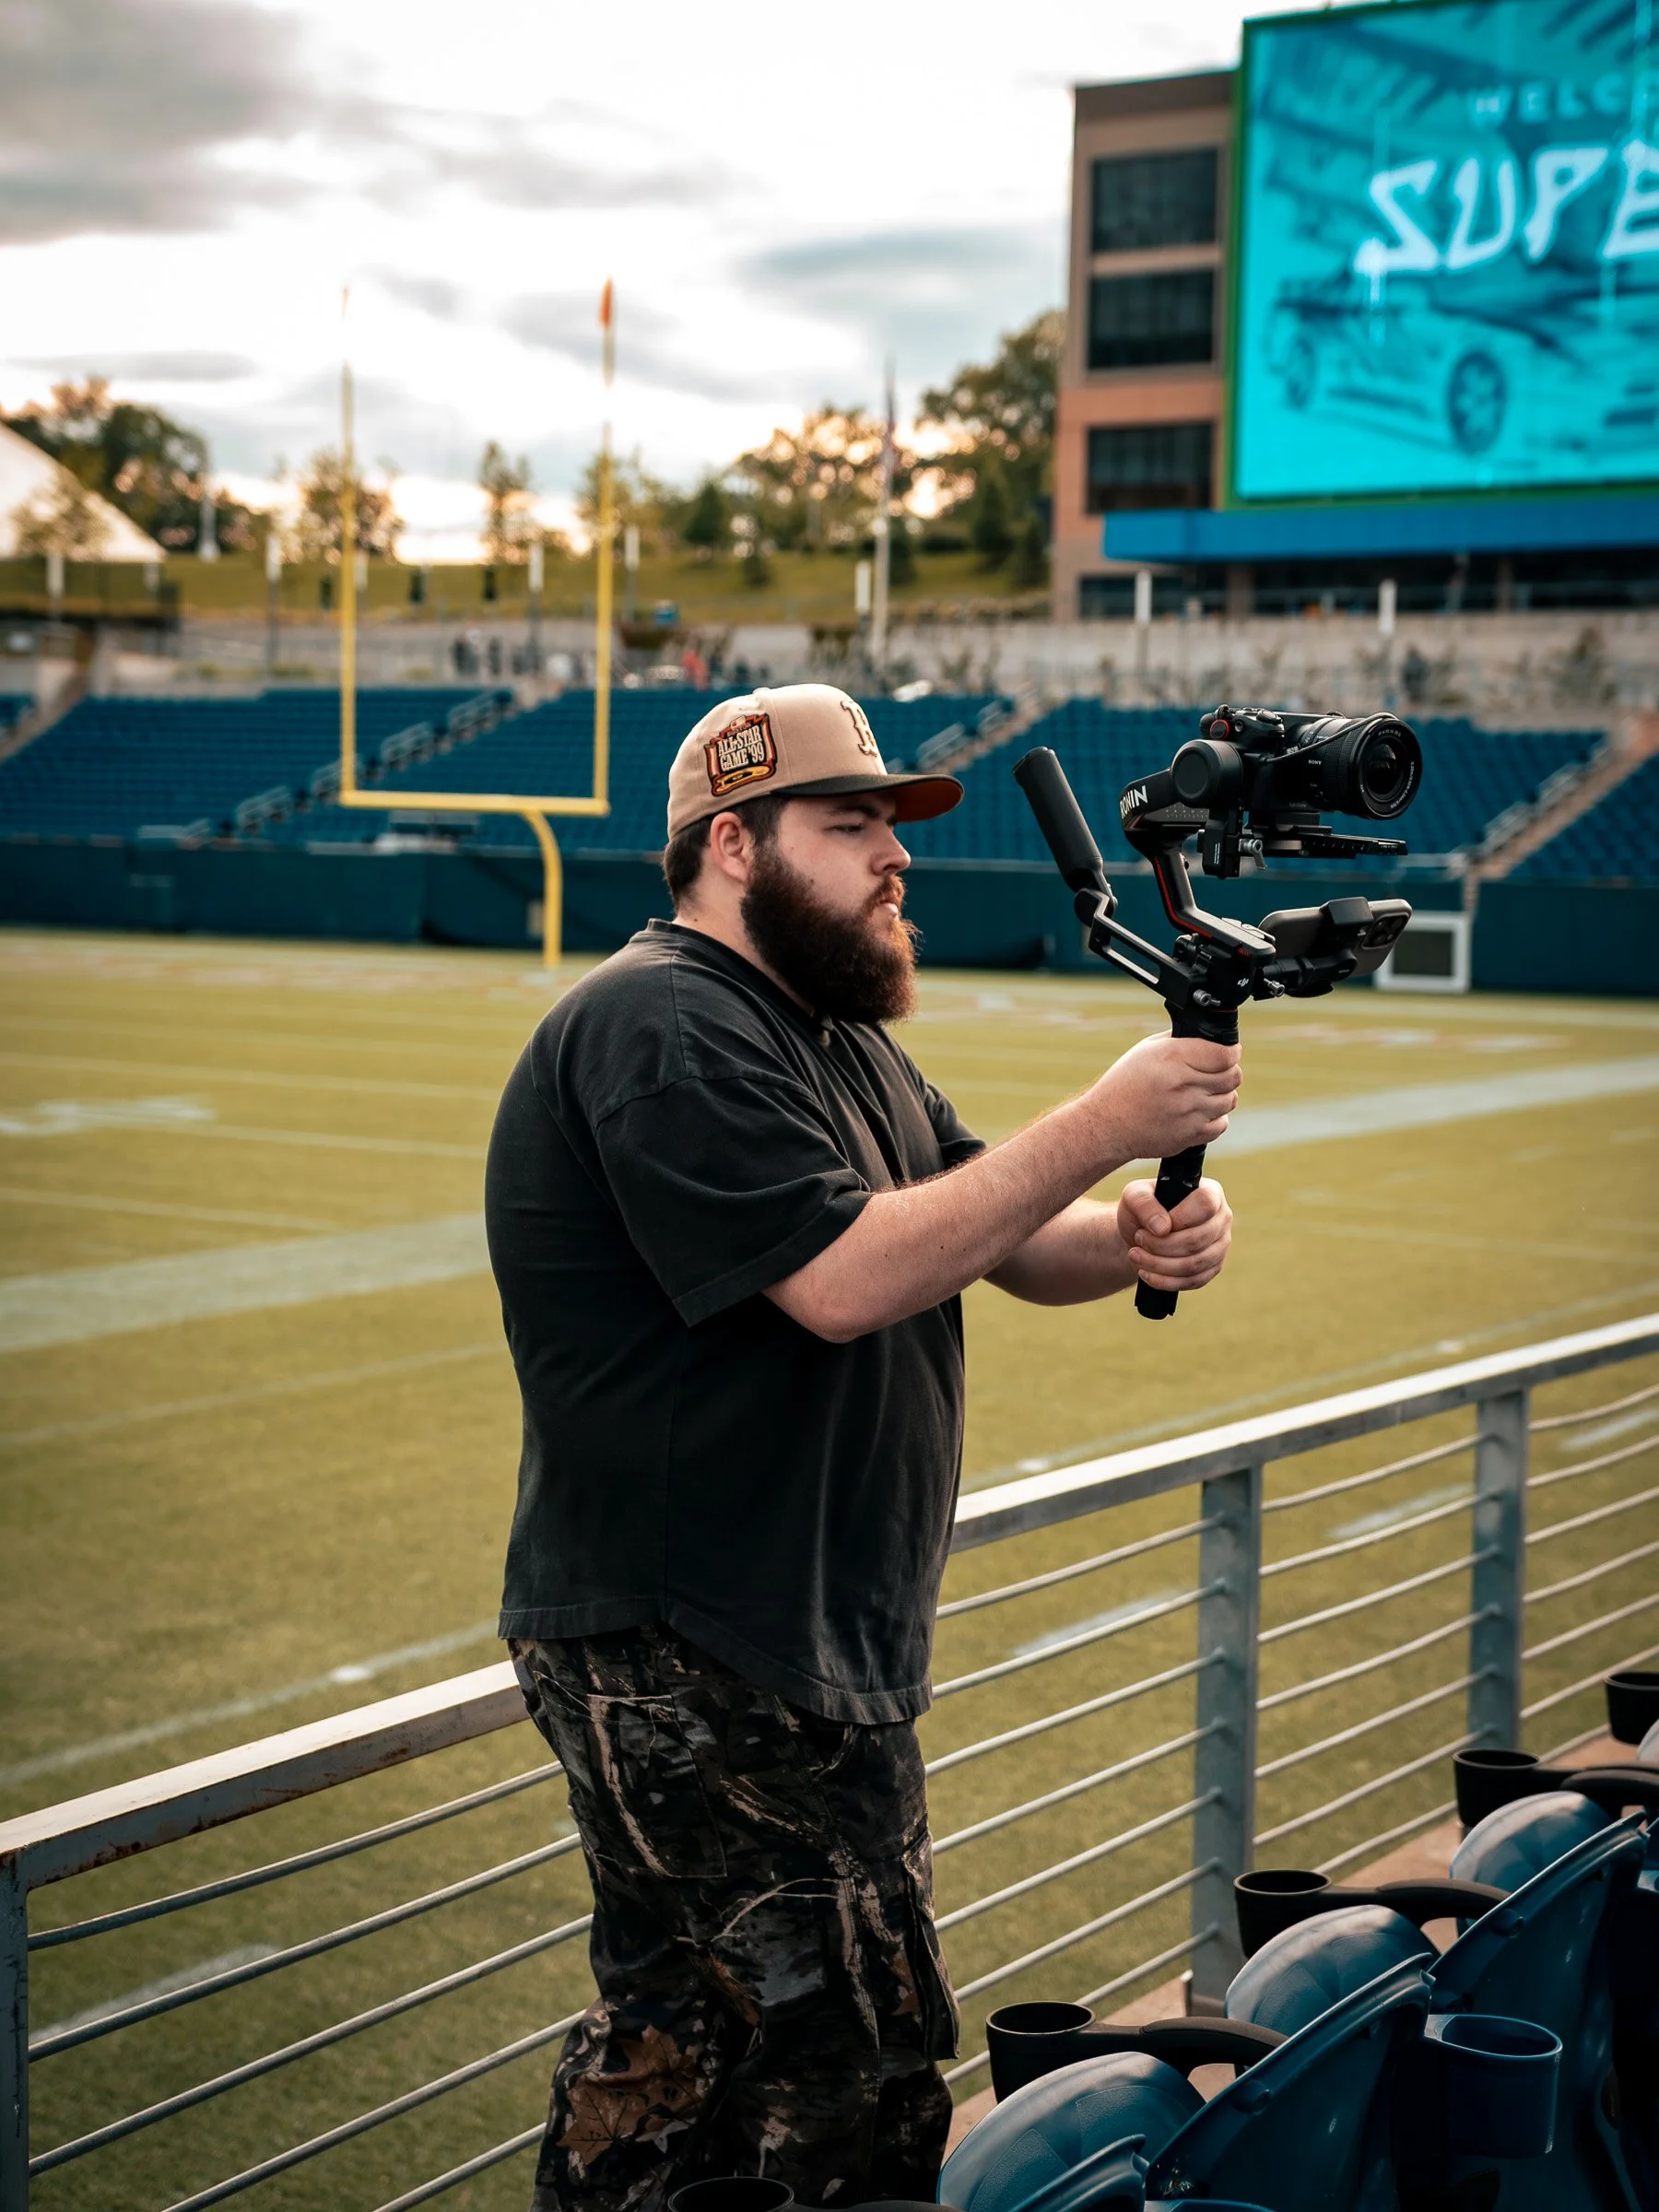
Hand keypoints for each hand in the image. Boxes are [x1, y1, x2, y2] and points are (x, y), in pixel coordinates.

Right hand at [1089, 1033, 1241, 1163]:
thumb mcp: (1146, 1050)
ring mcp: (1188, 1112)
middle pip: (1232, 1076)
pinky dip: (1215, 1118)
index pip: (1225, 1054)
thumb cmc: (1125, 1084)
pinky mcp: (1189, 1135)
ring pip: (1230, 1100)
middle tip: (1216, 1072)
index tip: (1229, 1053)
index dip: (1231, 1052)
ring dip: (1222, 1095)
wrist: (1107, 1124)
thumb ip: (1180, 1040)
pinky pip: (1222, 1124)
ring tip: (1205, 1092)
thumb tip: (1211, 1038)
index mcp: (1172, 1057)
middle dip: (1229, 1072)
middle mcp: (1182, 1084)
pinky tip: (1198, 1112)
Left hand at [1116, 1178, 1232, 1293]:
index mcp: (1210, 1192)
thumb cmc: (1142, 1210)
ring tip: (1135, 1256)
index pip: (1205, 1204)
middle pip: (1197, 1239)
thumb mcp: (1134, 1196)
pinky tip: (1147, 1274)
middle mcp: (1222, 1218)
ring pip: (1194, 1263)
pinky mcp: (1213, 1268)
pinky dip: (1166, 1281)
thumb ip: (1144, 1204)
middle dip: (1160, 1245)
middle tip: (1138, 1240)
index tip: (1154, 1226)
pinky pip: (1193, 1281)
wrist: (1141, 1234)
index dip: (1179, 1218)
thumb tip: (1162, 1228)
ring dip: (1160, 1264)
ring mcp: (1220, 1245)